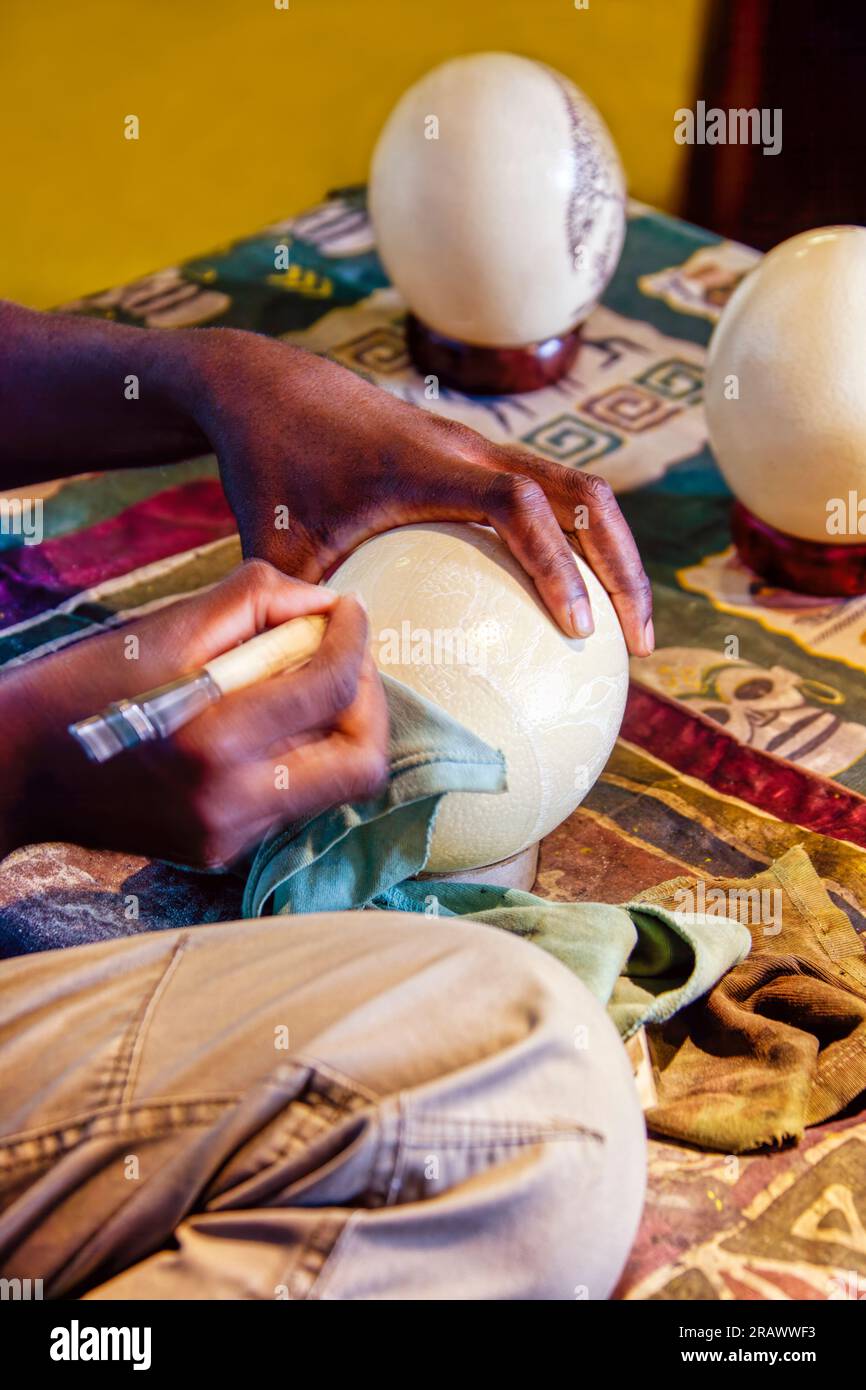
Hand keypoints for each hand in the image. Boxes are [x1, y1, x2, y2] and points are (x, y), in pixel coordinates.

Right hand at [0, 562, 387, 866]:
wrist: (16, 768)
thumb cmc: (82, 685)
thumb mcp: (164, 628)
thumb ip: (256, 603)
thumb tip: (326, 606)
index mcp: (211, 741)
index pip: (330, 690)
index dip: (353, 639)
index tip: (348, 612)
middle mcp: (230, 804)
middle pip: (361, 764)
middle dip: (367, 701)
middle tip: (339, 658)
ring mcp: (229, 838)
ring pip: (335, 785)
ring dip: (336, 727)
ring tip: (298, 683)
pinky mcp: (221, 852)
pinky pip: (293, 799)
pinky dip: (297, 753)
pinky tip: (260, 722)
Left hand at [192, 333, 653, 655]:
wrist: (265, 385)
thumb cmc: (267, 468)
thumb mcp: (274, 546)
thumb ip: (306, 616)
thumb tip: (340, 699)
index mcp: (423, 467)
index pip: (517, 505)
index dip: (557, 562)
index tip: (579, 629)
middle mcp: (467, 450)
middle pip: (583, 494)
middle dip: (623, 565)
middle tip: (639, 643)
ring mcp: (476, 448)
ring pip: (577, 490)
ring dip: (611, 554)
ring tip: (623, 632)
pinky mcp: (473, 457)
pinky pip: (547, 495)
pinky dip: (572, 545)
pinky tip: (564, 608)